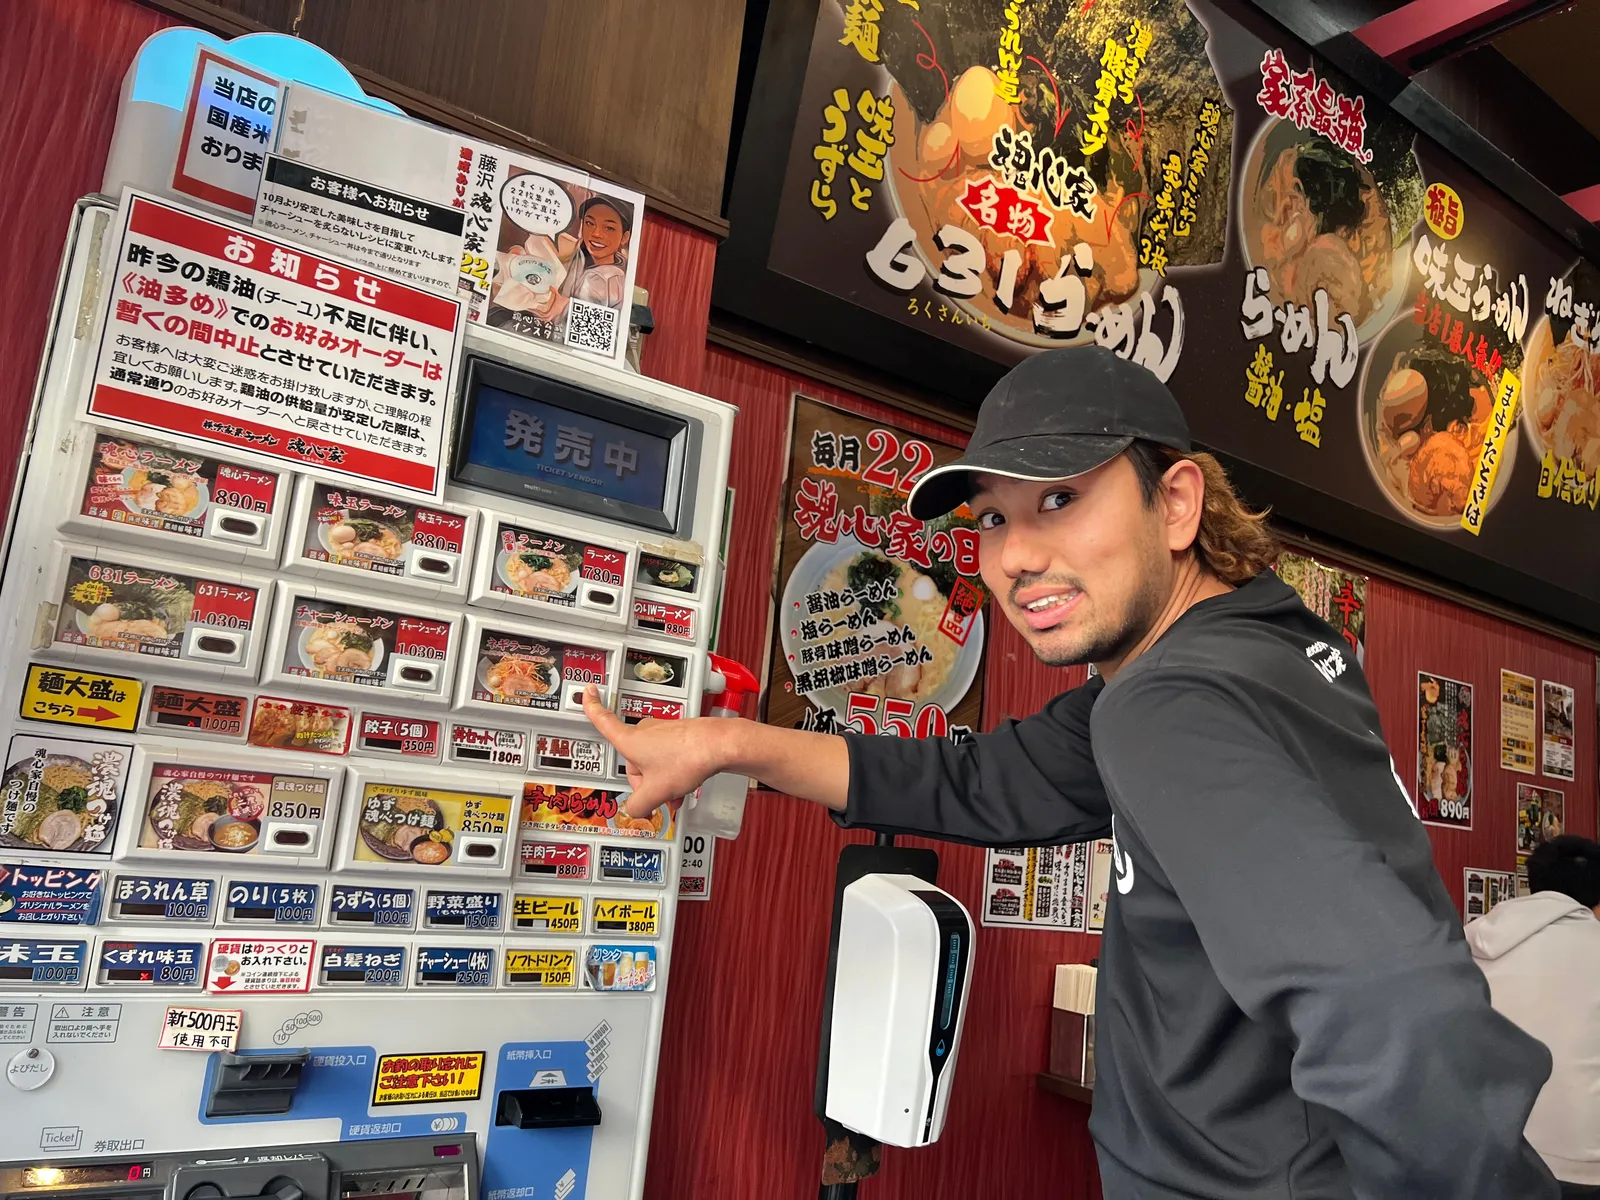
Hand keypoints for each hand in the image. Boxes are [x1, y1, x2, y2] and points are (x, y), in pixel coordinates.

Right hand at [582, 686, 726, 817]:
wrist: (719, 745)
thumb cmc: (688, 757)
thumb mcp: (656, 791)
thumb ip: (637, 805)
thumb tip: (634, 810)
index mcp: (631, 740)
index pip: (604, 720)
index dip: (592, 706)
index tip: (588, 692)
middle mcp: (645, 731)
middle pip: (633, 760)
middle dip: (643, 781)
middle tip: (658, 793)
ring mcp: (663, 732)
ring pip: (653, 762)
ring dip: (661, 780)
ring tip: (676, 792)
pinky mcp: (680, 736)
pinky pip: (668, 758)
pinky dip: (673, 773)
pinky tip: (684, 785)